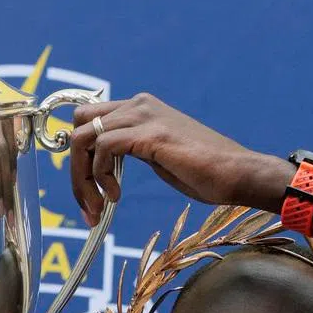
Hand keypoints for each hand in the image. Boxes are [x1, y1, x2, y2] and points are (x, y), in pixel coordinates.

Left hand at [69, 93, 294, 224]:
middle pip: (79, 125)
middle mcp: (138, 104)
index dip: (79, 157)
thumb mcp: (158, 157)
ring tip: (99, 207)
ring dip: (83, 180)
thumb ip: (132, 151)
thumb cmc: (204, 174)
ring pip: (84, 138)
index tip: (86, 193)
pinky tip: (116, 196)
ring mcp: (143, 116)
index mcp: (140, 108)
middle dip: (75, 169)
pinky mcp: (150, 134)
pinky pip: (103, 149)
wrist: (237, 175)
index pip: (89, 120)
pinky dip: (101, 177)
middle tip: (88, 205)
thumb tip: (104, 165)